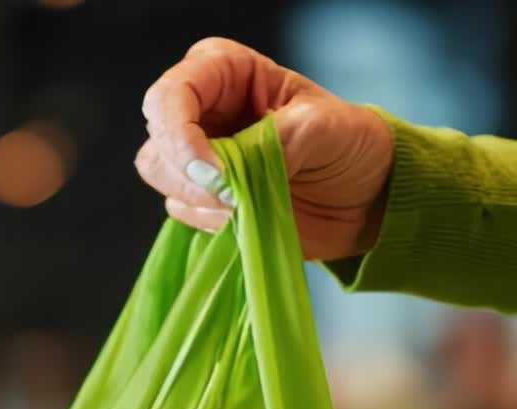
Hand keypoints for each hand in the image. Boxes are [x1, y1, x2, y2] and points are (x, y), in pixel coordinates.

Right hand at [136, 37, 393, 260]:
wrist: (363, 197)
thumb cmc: (349, 144)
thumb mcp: (324, 127)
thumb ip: (275, 141)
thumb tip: (231, 171)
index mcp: (226, 72)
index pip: (171, 95)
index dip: (181, 136)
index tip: (216, 173)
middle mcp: (204, 110)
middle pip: (158, 141)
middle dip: (190, 175)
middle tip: (235, 194)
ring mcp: (200, 156)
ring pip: (162, 178)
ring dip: (201, 201)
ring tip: (248, 203)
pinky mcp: (204, 197)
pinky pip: (181, 212)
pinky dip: (210, 221)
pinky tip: (247, 215)